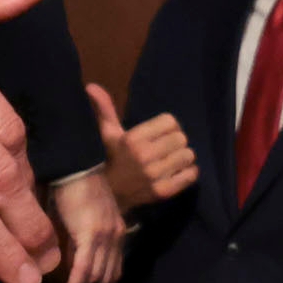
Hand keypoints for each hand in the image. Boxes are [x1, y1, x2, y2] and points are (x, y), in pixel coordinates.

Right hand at [46, 167, 128, 282]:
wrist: (75, 163)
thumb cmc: (75, 186)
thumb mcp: (82, 218)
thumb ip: (82, 241)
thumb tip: (72, 264)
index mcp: (117, 232)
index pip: (115, 271)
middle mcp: (117, 237)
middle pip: (108, 279)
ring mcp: (106, 236)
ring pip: (96, 278)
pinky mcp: (91, 234)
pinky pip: (84, 269)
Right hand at [88, 83, 199, 212]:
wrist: (107, 196)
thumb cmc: (111, 159)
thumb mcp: (107, 134)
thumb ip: (104, 109)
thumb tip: (91, 86)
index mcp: (132, 139)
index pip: (170, 121)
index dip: (169, 126)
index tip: (162, 133)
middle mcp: (144, 156)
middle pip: (181, 138)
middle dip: (176, 141)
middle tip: (168, 148)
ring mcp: (155, 175)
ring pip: (188, 155)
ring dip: (183, 157)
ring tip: (172, 160)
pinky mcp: (164, 192)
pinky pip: (191, 175)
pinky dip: (189, 173)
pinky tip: (177, 172)